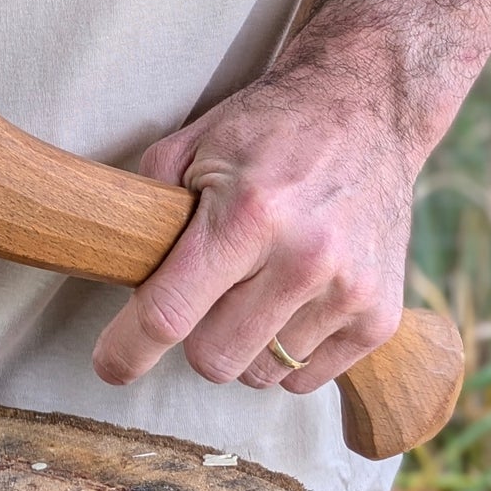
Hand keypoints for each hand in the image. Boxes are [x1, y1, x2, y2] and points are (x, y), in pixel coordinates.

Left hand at [91, 69, 416, 395]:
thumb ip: (151, 206)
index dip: (129, 349)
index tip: (110, 365)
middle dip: (195, 334)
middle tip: (204, 293)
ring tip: (256, 285)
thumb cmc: (270, 126)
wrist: (366, 110)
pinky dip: (288, 352)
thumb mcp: (193, 144)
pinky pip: (308, 380)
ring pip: (262, 374)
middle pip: (214, 359)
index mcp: (246, 213)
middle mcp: (302, 258)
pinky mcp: (381, 317)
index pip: (170, 312)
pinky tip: (292, 300)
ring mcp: (348, 292)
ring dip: (245, 344)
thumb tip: (121, 268)